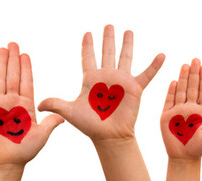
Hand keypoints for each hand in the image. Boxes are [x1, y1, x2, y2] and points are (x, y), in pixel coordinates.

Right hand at [0, 43, 63, 164]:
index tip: (27, 54)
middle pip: (13, 76)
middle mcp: (12, 103)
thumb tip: (64, 116)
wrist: (6, 162)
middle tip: (14, 43)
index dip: (26, 68)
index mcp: (26, 106)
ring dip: (2, 64)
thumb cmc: (24, 150)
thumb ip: (51, 123)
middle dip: (13, 60)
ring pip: (0, 80)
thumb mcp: (42, 135)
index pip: (26, 82)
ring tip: (3, 49)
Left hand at [38, 25, 163, 140]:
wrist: (109, 135)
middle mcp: (106, 77)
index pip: (88, 57)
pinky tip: (162, 55)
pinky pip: (147, 74)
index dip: (88, 46)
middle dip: (107, 38)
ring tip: (128, 31)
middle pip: (107, 52)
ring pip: (125, 57)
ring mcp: (122, 81)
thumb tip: (39, 104)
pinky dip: (155, 65)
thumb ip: (56, 103)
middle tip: (108, 25)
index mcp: (90, 79)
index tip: (87, 34)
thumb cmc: (90, 125)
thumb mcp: (70, 112)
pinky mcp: (135, 88)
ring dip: (127, 44)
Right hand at [160, 58, 201, 159]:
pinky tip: (173, 80)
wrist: (182, 157)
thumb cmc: (198, 148)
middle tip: (195, 59)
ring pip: (182, 90)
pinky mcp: (167, 115)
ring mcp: (179, 110)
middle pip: (193, 87)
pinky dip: (171, 91)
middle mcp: (192, 108)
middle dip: (194, 73)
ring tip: (185, 65)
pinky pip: (169, 100)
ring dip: (183, 78)